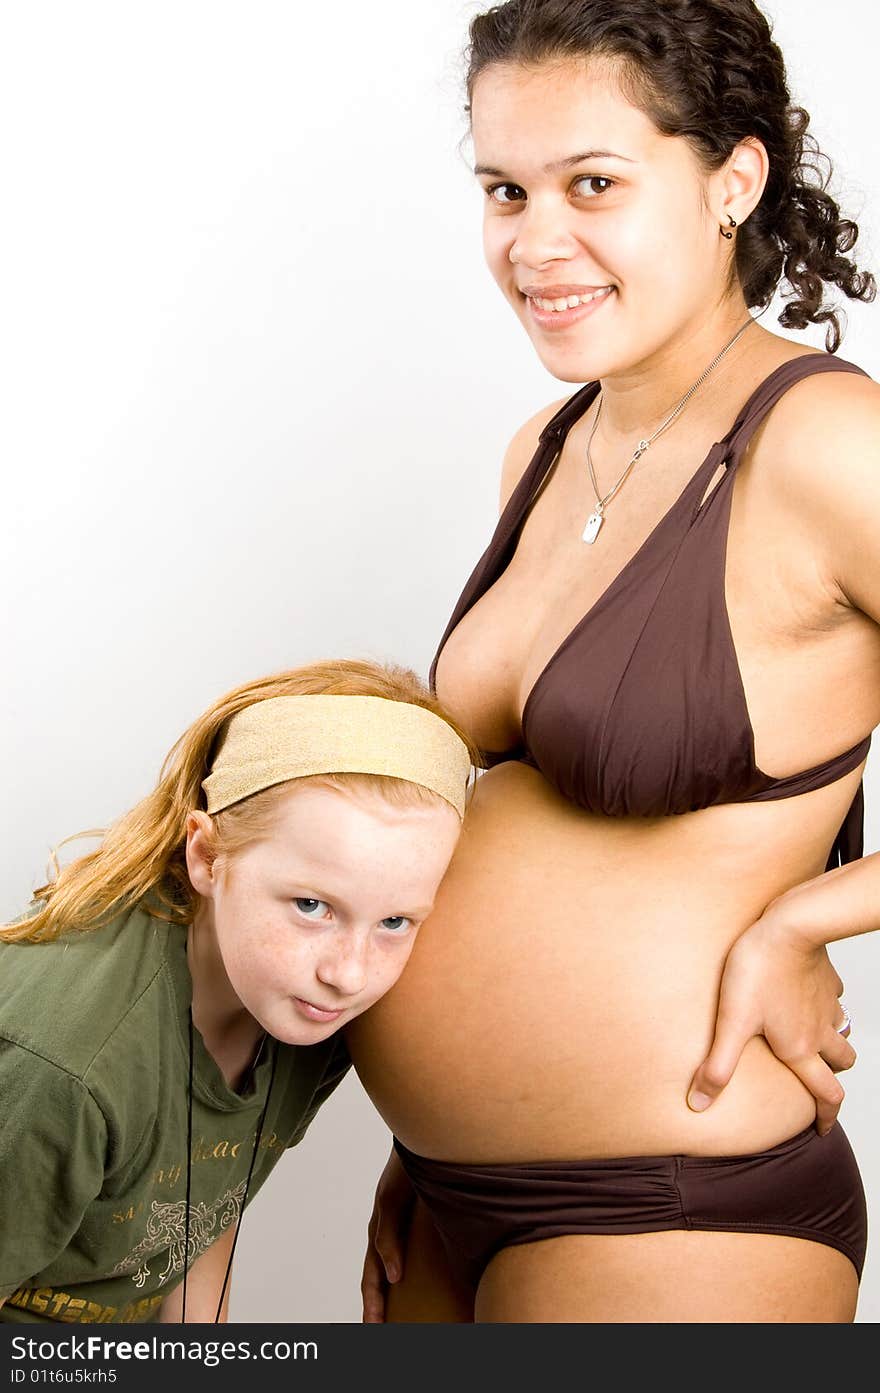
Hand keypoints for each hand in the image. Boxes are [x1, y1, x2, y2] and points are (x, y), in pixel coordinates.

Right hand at [361, 1145, 415, 1322]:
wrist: (428, 1141)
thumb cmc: (406, 1166)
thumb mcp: (392, 1200)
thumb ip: (388, 1235)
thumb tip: (393, 1278)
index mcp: (378, 1233)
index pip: (371, 1279)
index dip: (372, 1305)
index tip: (375, 1328)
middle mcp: (388, 1235)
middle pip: (379, 1280)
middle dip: (378, 1309)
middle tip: (379, 1333)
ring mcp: (402, 1230)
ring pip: (392, 1272)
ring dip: (392, 1297)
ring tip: (395, 1321)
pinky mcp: (417, 1225)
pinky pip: (409, 1256)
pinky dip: (408, 1276)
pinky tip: (419, 1288)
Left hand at [687, 904, 856, 1134]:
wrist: (788, 927)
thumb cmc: (758, 972)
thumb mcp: (732, 1023)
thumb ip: (717, 1066)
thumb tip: (699, 1104)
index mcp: (800, 1048)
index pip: (825, 1094)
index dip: (825, 1117)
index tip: (820, 1129)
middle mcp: (820, 1031)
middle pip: (841, 1064)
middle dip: (832, 1076)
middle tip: (815, 1080)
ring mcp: (827, 1003)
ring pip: (843, 1031)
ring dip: (834, 1041)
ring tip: (814, 1041)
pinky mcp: (826, 978)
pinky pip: (834, 997)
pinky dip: (826, 1005)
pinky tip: (808, 997)